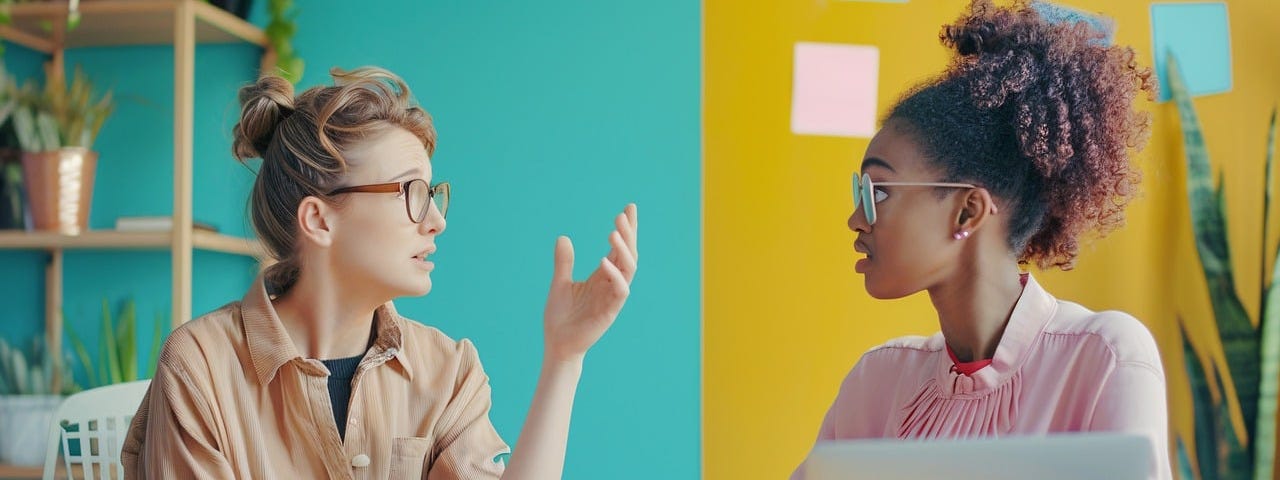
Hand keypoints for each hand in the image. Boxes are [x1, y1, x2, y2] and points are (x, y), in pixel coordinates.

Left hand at [543, 204, 638, 362]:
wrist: (557, 344)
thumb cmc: (561, 317)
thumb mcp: (559, 283)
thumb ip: (564, 262)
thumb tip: (563, 237)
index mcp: (603, 276)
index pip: (619, 249)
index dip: (626, 229)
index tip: (628, 208)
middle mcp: (612, 284)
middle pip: (628, 254)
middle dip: (629, 234)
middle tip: (624, 214)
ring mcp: (613, 297)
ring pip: (628, 269)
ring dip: (624, 250)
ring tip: (614, 232)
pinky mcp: (610, 311)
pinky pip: (619, 291)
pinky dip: (615, 275)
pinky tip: (605, 260)